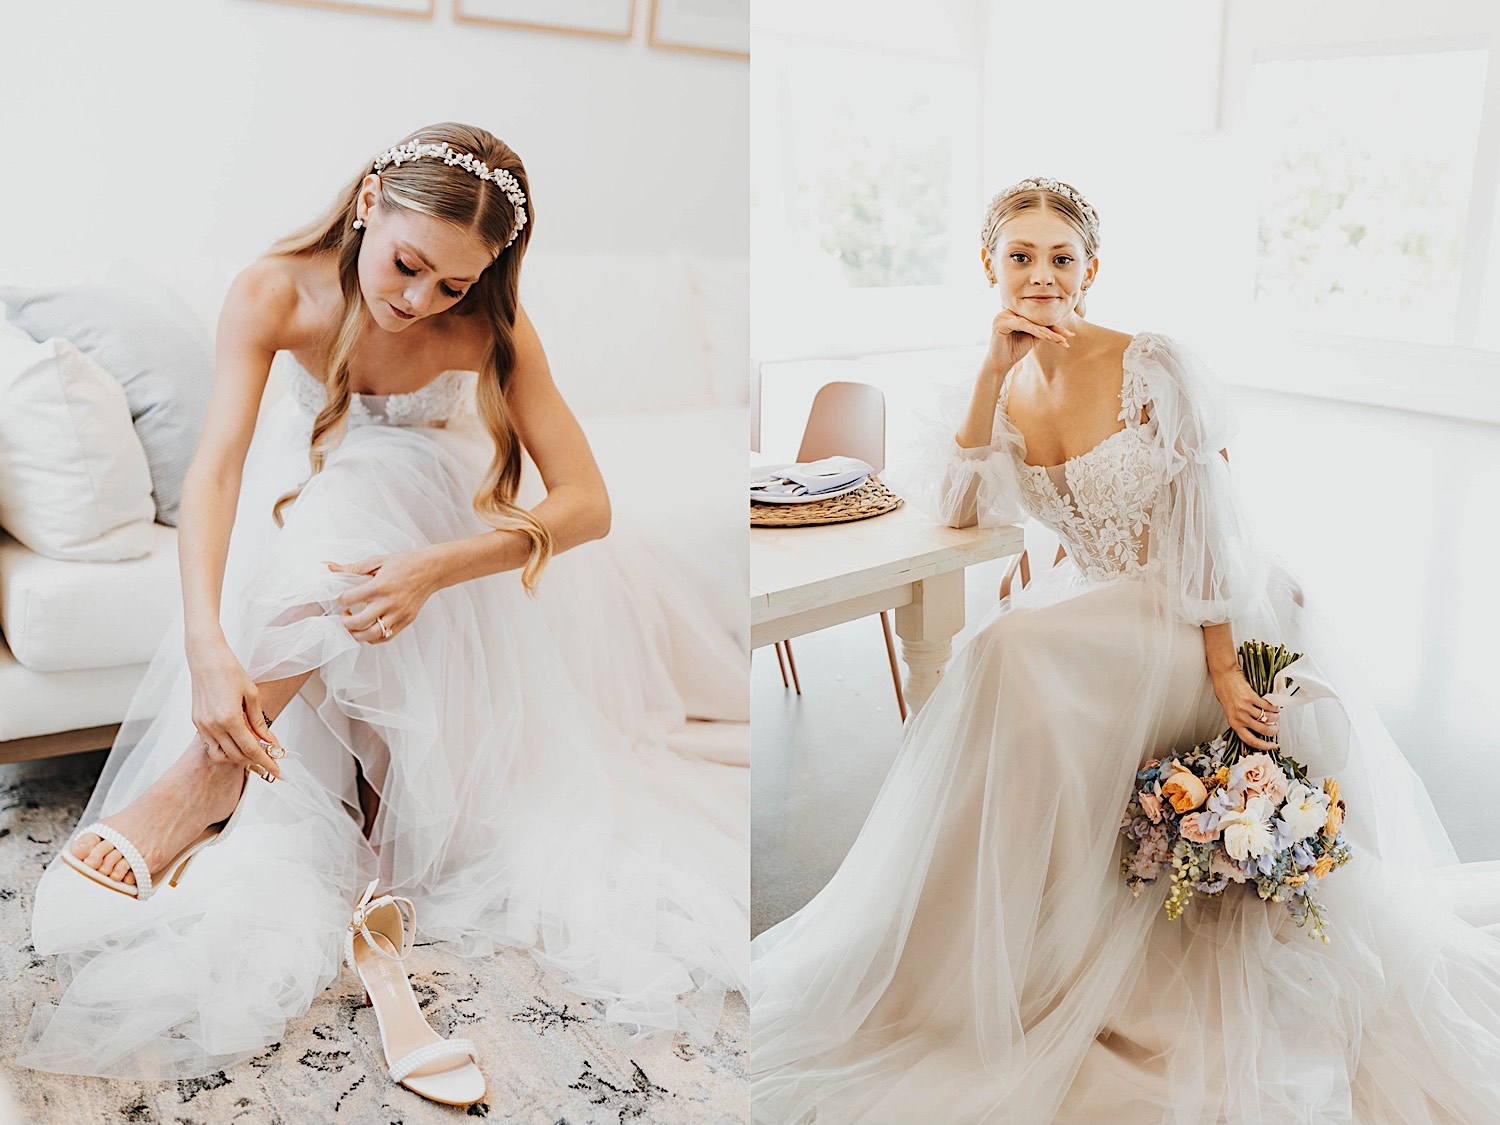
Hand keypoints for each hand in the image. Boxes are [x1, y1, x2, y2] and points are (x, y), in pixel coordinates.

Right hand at [187, 638, 283, 780]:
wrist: (206, 659)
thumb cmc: (230, 672)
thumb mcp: (252, 695)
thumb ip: (259, 721)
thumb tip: (269, 741)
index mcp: (229, 718)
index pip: (251, 749)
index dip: (266, 761)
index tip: (278, 771)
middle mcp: (213, 726)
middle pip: (236, 756)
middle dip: (254, 761)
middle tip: (269, 759)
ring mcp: (202, 726)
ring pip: (220, 755)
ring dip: (237, 757)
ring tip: (252, 750)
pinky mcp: (196, 722)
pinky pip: (211, 745)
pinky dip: (225, 748)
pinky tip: (237, 740)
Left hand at [329, 548, 440, 644]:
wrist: (431, 570)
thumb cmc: (406, 563)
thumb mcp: (378, 561)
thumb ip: (352, 567)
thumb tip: (330, 567)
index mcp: (380, 586)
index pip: (350, 599)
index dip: (341, 600)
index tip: (343, 599)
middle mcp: (389, 602)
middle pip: (359, 623)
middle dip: (345, 622)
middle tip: (345, 615)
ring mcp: (398, 614)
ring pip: (372, 635)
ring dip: (357, 634)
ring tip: (354, 626)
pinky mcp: (406, 620)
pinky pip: (386, 637)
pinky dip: (373, 638)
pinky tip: (369, 629)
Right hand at [981, 309, 1073, 376]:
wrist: (999, 365)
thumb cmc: (1013, 351)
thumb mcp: (1031, 338)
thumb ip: (1041, 330)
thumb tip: (1059, 328)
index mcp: (1014, 313)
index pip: (1036, 318)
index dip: (1052, 325)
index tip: (1068, 334)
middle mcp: (1008, 312)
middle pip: (1035, 319)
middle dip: (1052, 328)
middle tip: (1068, 335)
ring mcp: (1003, 316)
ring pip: (1030, 322)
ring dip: (1046, 331)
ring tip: (1060, 339)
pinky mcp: (1000, 323)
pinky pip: (1022, 325)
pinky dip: (1036, 330)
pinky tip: (1047, 336)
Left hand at [1211, 666, 1280, 751]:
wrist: (1223, 675)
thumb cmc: (1226, 691)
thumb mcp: (1231, 711)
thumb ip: (1242, 720)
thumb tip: (1257, 729)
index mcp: (1234, 723)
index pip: (1250, 740)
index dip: (1264, 745)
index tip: (1273, 746)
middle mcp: (1239, 717)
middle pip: (1263, 730)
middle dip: (1274, 730)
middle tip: (1277, 728)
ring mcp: (1244, 707)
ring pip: (1267, 718)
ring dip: (1275, 718)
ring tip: (1276, 715)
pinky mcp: (1250, 697)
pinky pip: (1267, 706)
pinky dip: (1274, 707)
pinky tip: (1275, 706)